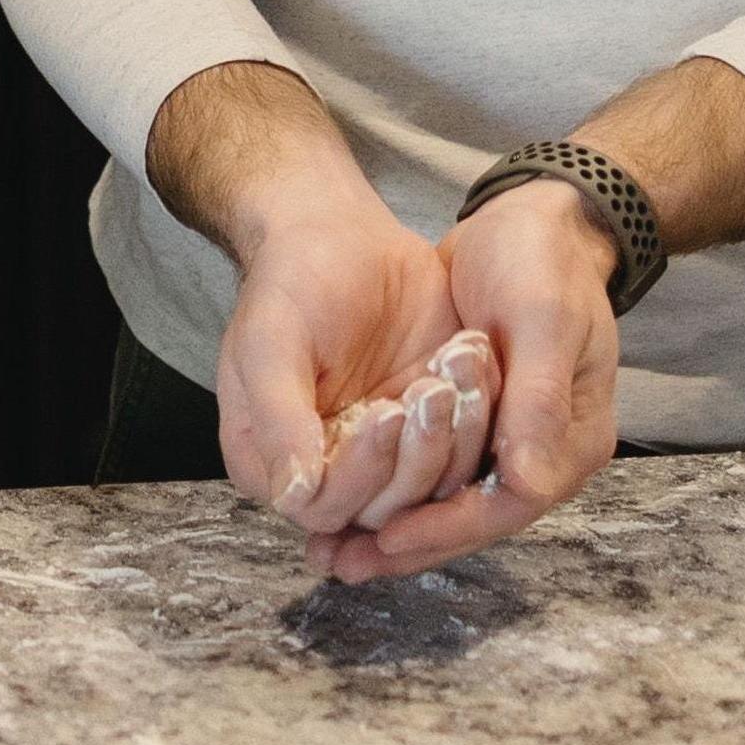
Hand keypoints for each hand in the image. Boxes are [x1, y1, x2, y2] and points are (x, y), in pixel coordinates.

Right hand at [155, 63, 494, 558]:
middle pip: (387, 506)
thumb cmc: (295, 274)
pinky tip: (472, 364)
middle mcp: (319, 474)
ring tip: (464, 362)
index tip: (402, 402)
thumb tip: (298, 498)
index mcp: (266, 460)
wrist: (336, 234)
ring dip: (459, 431)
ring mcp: (371, 464)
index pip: (329, 510)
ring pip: (429, 491)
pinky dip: (477, 422)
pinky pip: (457, 464)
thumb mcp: (272, 335)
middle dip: (427, 446)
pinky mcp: (418, 445)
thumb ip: (275, 417)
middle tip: (446, 376)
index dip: (374, 470)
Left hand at [321, 177, 623, 583]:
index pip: (507, 505)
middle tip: (338, 564)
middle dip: (407, 542)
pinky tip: (343, 496)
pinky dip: (390, 483)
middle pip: (472, 517)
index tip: (387, 539)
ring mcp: (509, 437)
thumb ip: (537, 399)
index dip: (447, 527)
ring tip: (328, 548)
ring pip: (446, 498)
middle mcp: (542, 452)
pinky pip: (431, 467)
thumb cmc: (542, 261)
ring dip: (391, 523)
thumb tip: (524, 481)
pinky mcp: (476, 418)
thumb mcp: (543, 318)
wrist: (532, 216)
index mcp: (573, 440)